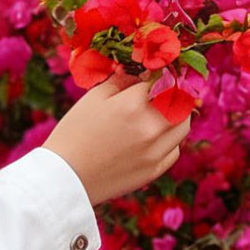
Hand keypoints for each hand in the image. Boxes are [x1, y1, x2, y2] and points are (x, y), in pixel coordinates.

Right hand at [42, 72, 191, 204]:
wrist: (66, 177)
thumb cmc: (75, 132)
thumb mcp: (94, 97)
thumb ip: (122, 81)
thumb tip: (141, 73)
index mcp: (134, 105)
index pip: (163, 79)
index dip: (161, 74)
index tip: (155, 74)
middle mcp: (150, 127)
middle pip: (182, 102)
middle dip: (174, 92)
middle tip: (164, 90)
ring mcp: (155, 152)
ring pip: (183, 126)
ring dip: (177, 115)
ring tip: (161, 112)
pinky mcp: (154, 170)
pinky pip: (175, 150)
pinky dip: (170, 140)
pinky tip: (154, 137)